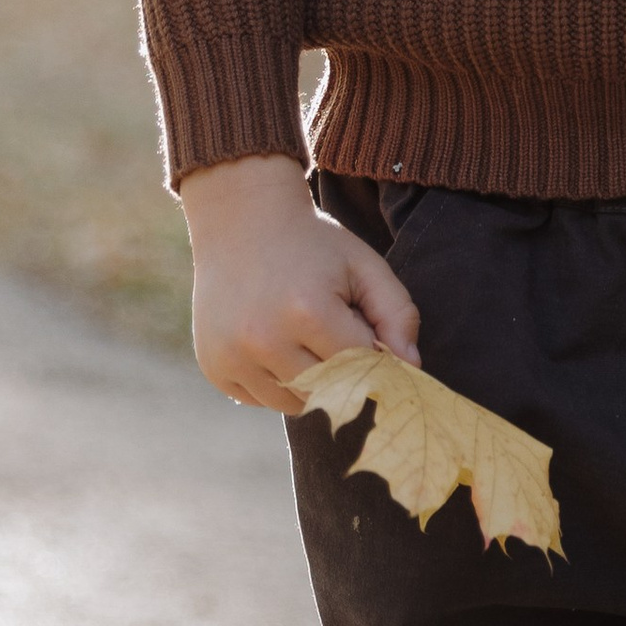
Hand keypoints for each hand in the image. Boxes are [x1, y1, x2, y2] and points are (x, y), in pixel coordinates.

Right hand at [181, 154, 420, 411]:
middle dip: (344, 369)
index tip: (369, 333)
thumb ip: (397, 314)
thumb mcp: (364, 266)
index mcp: (308, 312)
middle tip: (332, 329)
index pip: (363, 366)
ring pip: (296, 404)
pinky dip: (277, 384)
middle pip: (331, 389)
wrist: (240, 221)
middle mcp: (265, 340)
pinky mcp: (214, 367)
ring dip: (312, 382)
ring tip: (304, 335)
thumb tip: (411, 368)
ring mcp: (233, 356)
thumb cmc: (313, 245)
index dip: (374, 352)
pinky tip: (275, 343)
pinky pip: (262, 400)